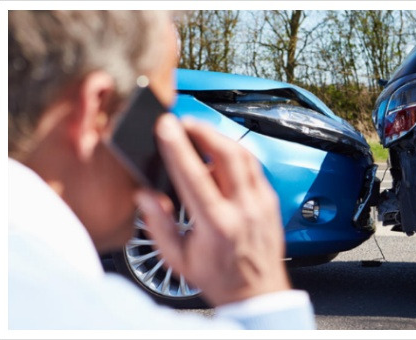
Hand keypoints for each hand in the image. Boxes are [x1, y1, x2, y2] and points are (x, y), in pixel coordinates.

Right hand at [135, 114, 289, 305]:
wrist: (257, 292)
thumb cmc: (219, 277)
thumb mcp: (178, 259)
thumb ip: (158, 225)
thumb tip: (145, 195)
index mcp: (217, 225)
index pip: (195, 175)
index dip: (178, 147)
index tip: (165, 126)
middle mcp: (244, 209)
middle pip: (227, 154)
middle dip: (203, 130)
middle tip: (183, 122)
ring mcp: (261, 202)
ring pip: (244, 155)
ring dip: (219, 137)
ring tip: (199, 132)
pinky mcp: (271, 200)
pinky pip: (254, 166)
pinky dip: (235, 153)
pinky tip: (220, 154)